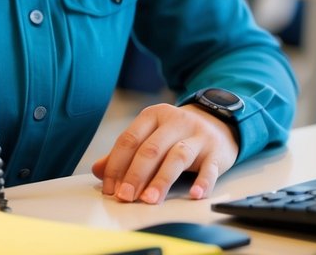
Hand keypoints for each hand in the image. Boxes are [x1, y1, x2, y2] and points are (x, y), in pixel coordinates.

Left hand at [90, 102, 238, 204]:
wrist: (218, 122)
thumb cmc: (177, 135)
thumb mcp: (151, 136)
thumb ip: (126, 152)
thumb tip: (98, 169)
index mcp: (154, 115)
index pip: (130, 139)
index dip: (117, 165)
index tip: (110, 188)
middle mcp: (176, 122)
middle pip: (152, 148)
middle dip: (136, 174)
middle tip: (126, 196)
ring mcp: (198, 135)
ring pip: (177, 156)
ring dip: (162, 180)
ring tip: (150, 200)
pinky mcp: (216, 151)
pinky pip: (210, 168)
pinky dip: (203, 182)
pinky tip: (194, 194)